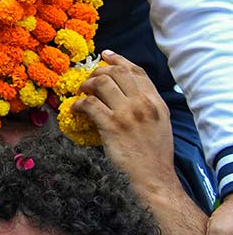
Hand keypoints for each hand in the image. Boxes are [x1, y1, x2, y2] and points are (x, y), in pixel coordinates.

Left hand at [71, 50, 173, 201]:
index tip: (105, 56)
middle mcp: (143, 104)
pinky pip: (89, 104)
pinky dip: (79, 104)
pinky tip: (75, 110)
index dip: (119, 60)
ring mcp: (128, 113)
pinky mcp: (112, 126)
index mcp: (156, 102)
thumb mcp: (159, 124)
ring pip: (101, 83)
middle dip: (98, 71)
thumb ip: (146, 106)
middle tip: (88, 80)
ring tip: (81, 94)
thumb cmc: (154, 156)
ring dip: (86, 85)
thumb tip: (126, 93)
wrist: (154, 179)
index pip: (137, 71)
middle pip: (117, 72)